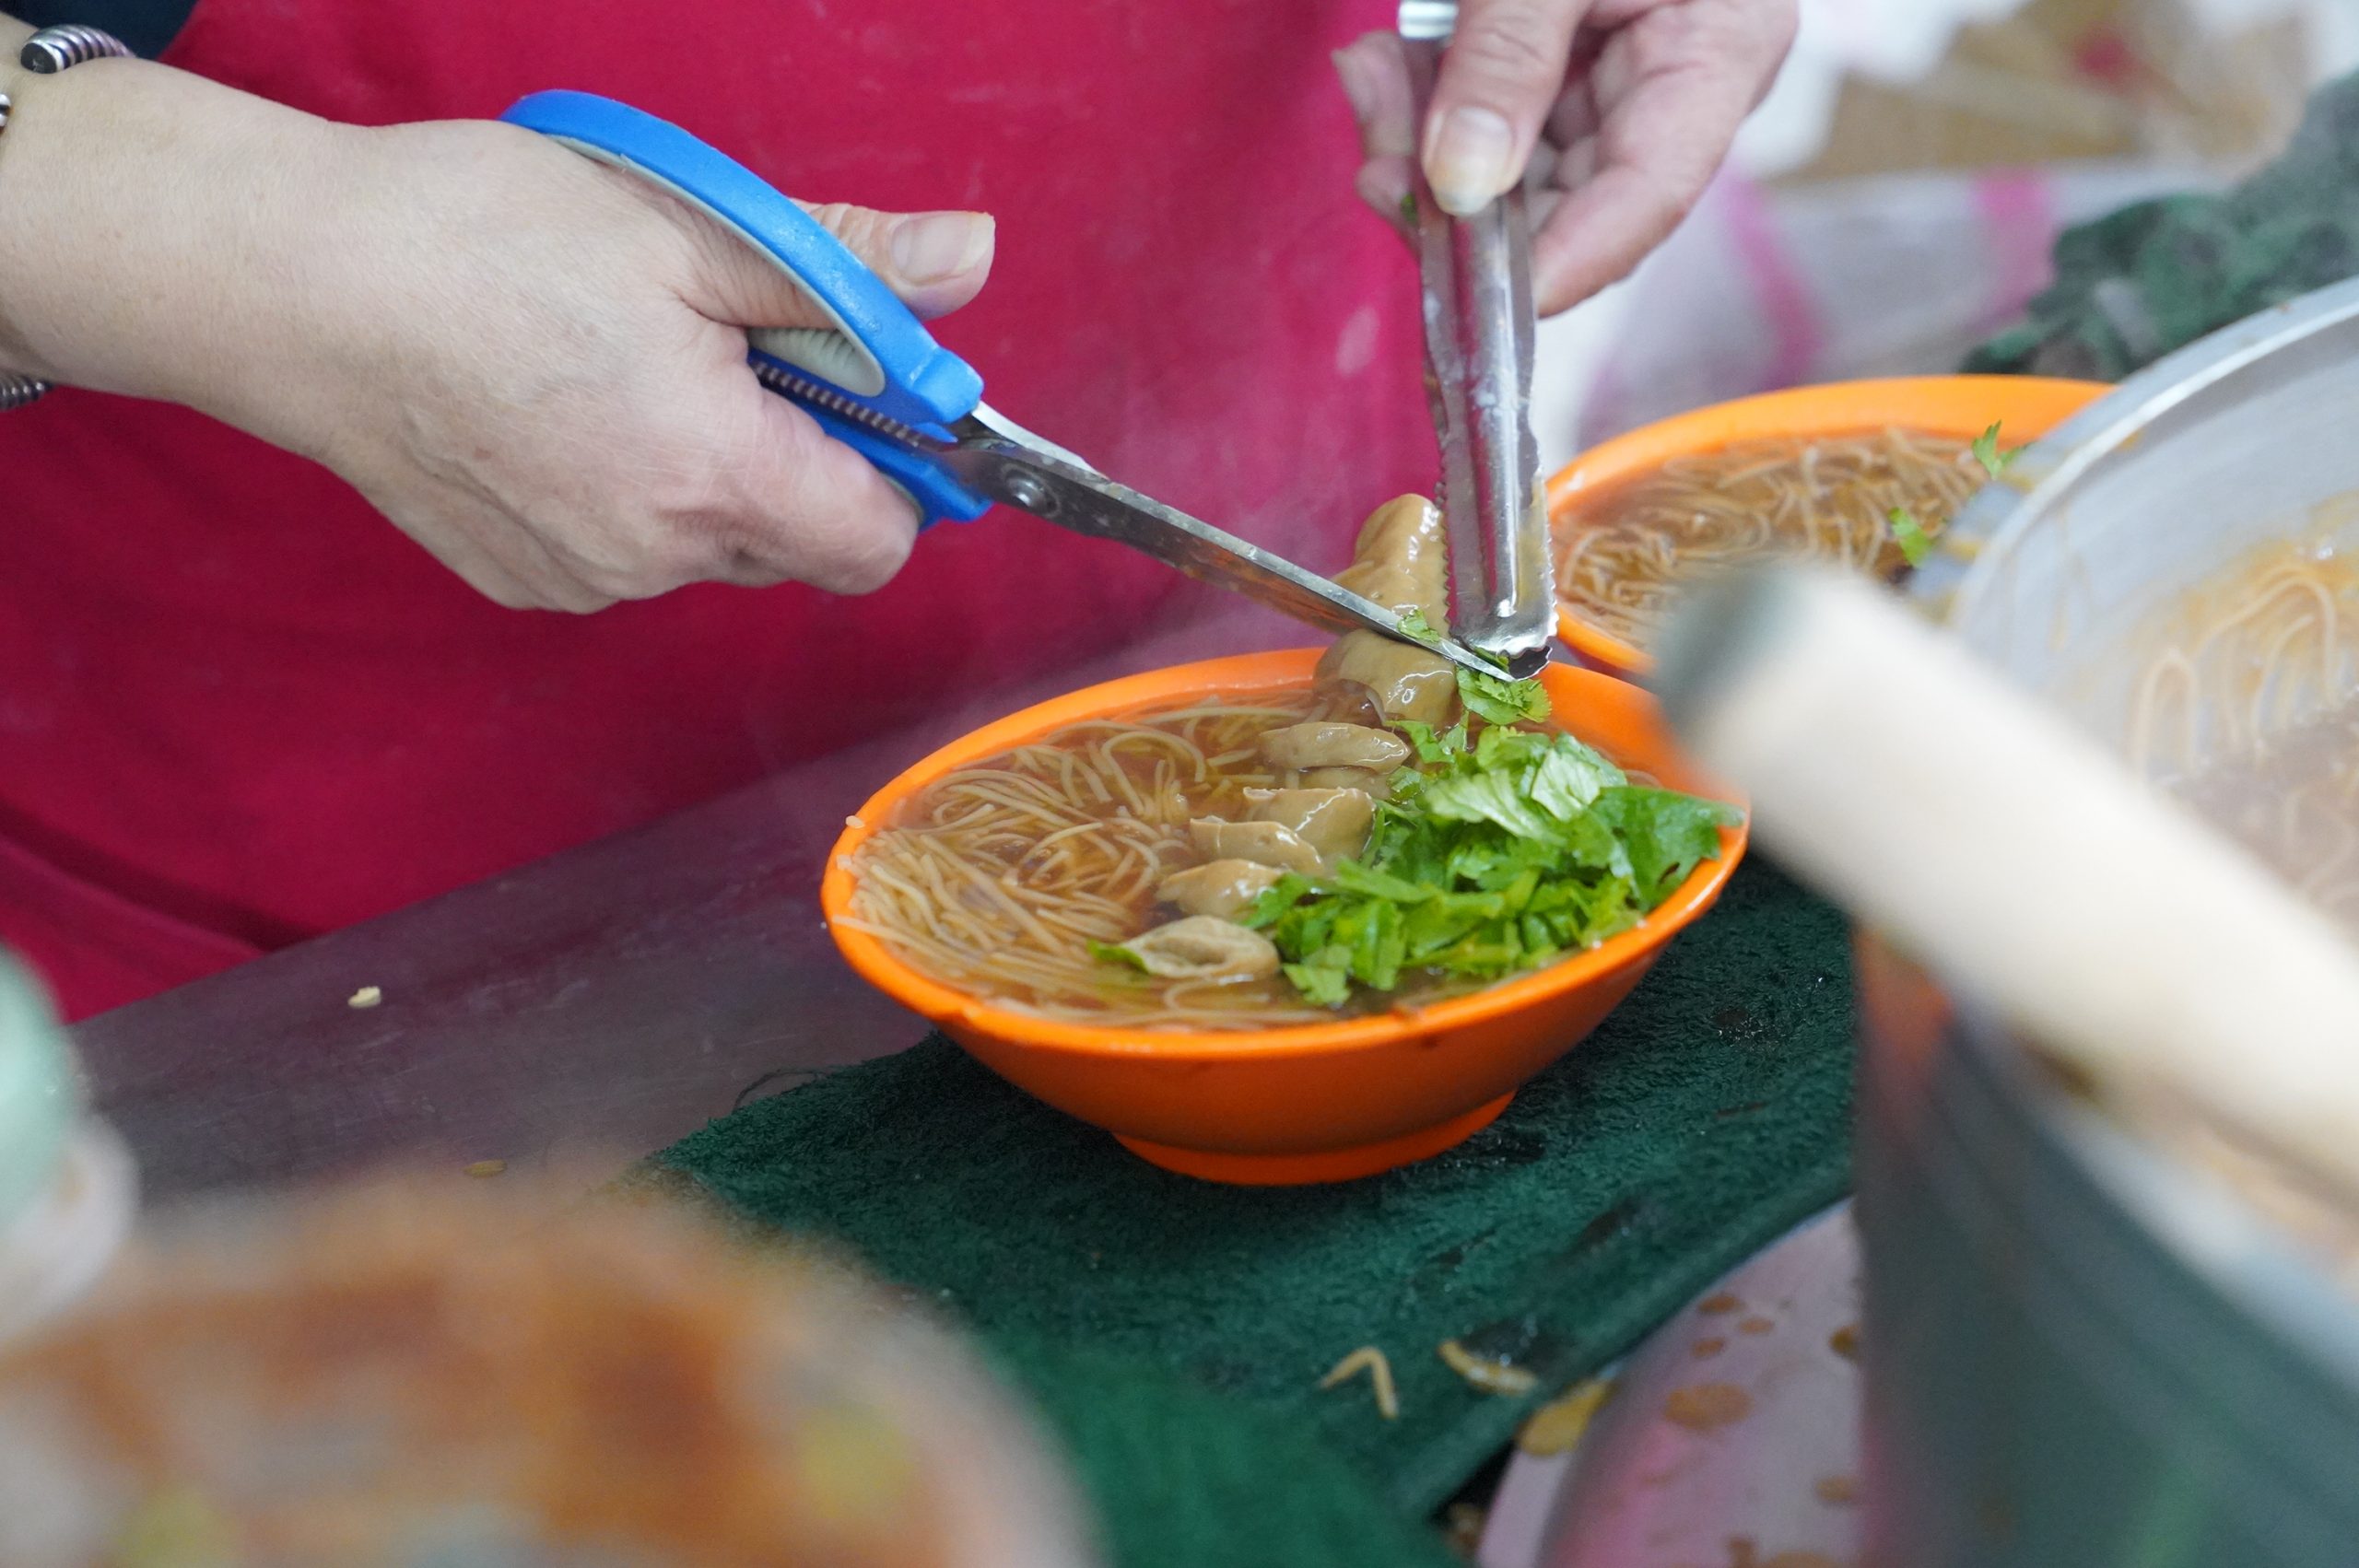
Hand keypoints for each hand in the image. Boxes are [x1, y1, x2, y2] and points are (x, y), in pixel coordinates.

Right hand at [286, 121, 995, 608]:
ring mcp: (582, 582)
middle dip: (796, 458)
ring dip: (709, 475)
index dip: (896, 468)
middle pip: (798, 544)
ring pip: (711, 547)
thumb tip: (970, 262)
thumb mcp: (688, 229)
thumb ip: (844, 269)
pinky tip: (564, 411)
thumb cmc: (479, 240)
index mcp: (713, 475)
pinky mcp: (523, 582)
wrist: (292, 285)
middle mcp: (654, 558)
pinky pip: (630, 556)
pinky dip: (629, 495)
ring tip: (626, 367)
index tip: (862, 391)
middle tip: (726, 348)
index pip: (878, 540)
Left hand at [1333, 0, 1795, 315]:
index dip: (1562, 266)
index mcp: (1721, 51)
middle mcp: (1681, 87)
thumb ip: (1508, 59)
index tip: (1475, 301)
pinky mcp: (1569, 68)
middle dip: (1458, 197)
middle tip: (1375, 162)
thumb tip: (1462, 186)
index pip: (1647, 198)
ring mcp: (1624, 82)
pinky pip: (1496, 122)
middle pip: (1570, 202)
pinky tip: (1386, 69)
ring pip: (1518, 173)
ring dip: (1426, 147)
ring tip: (1374, 81)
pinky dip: (1430, 106)